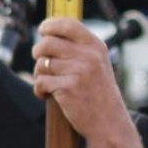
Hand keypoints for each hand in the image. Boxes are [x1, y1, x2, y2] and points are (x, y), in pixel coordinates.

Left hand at [30, 19, 133, 147]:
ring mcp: (79, 72)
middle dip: (38, 52)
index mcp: (96, 46)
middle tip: (41, 62)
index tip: (43, 30)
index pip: (67, 24)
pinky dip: (39, 89)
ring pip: (42, 63)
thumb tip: (49, 33)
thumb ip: (79, 48)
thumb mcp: (98, 64)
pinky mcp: (68, 88)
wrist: (109, 123)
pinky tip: (46, 95)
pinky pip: (40, 81)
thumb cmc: (99, 93)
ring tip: (48, 82)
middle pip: (47, 43)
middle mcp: (88, 56)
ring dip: (39, 74)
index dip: (50, 25)